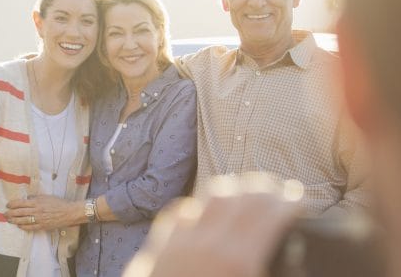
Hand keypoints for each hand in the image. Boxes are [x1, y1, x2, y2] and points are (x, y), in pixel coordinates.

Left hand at [4, 195, 83, 230]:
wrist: (68, 212)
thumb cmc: (58, 203)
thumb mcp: (46, 197)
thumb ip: (35, 198)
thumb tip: (26, 199)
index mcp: (37, 202)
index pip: (20, 203)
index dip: (12, 204)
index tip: (7, 205)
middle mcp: (36, 211)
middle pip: (19, 212)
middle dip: (10, 213)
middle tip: (4, 214)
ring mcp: (39, 220)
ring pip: (23, 221)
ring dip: (14, 221)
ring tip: (9, 220)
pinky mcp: (42, 226)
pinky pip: (30, 227)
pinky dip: (23, 227)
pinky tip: (19, 226)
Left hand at [124, 173, 303, 276]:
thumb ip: (266, 270)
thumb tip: (295, 265)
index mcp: (240, 262)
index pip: (271, 214)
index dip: (290, 203)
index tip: (301, 202)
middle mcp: (210, 245)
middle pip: (244, 198)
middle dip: (266, 190)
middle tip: (279, 192)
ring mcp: (180, 243)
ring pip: (210, 197)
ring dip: (234, 191)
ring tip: (247, 195)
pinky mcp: (157, 249)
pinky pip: (180, 213)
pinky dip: (198, 206)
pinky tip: (205, 212)